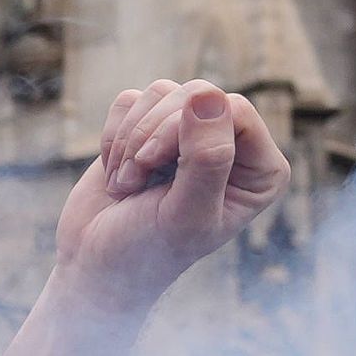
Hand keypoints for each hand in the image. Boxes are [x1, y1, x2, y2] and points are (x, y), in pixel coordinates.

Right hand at [48, 79, 288, 306]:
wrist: (96, 263)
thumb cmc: (147, 250)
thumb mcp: (185, 212)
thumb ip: (207, 157)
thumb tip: (207, 95)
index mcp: (259, 170)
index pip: (234, 109)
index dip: (184, 127)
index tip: (150, 163)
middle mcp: (233, 145)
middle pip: (197, 95)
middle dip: (152, 134)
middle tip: (133, 178)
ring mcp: (189, 134)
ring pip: (162, 93)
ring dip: (130, 139)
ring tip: (125, 182)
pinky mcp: (149, 129)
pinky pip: (131, 101)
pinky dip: (113, 136)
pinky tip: (116, 172)